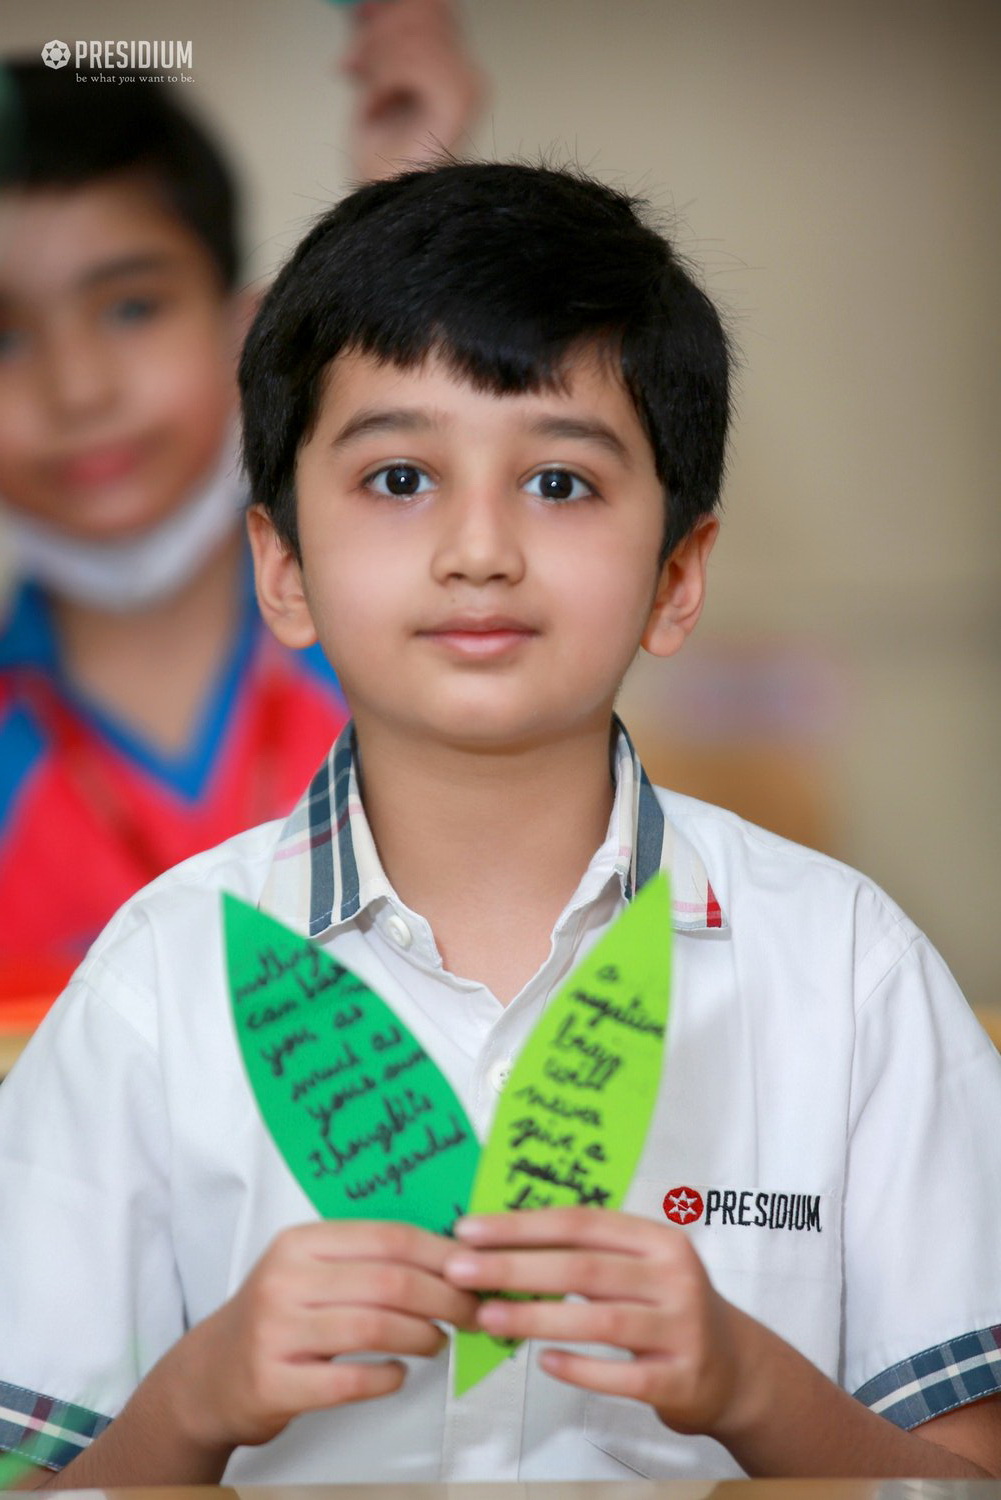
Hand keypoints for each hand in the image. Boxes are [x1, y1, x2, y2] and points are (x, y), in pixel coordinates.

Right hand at [171, 1220, 478, 1451]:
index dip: (441, 1254)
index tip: (474, 1269)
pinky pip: (351, 1380)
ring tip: (438, 1341)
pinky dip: (388, 1377)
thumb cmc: (276, 1317)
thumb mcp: (308, 1269)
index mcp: (300, 1243)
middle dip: (445, 1298)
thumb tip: (448, 1254)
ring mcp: (277, 1332)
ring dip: (423, 1336)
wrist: (209, 1375)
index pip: (389, 1238)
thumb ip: (364, 1258)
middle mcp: (285, 1280)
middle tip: (471, 1312)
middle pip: (390, 1282)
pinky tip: (399, 1373)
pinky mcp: (275, 1382)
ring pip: (375, 1327)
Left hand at [341, 0, 486, 181]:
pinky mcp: (459, 101)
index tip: (360, 17)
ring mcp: (466, 86)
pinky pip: (416, 60)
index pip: (433, 9)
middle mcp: (465, 74)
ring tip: (366, 89)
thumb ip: (377, 43)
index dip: (393, 10)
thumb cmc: (380, 166)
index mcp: (449, 68)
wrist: (386, 209)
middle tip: (355, 61)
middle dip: (379, 30)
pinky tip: (377, 104)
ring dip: (378, 56)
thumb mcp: (371, 84)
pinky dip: (385, 77)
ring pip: (417, 31)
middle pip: (427, 11)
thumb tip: (367, 6)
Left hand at [446, 1207, 753, 1439]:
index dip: (522, 1225)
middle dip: (514, 1266)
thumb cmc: (667, 1308)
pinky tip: (543, 1361)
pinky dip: (579, 1368)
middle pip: (582, 1267)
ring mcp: (681, 1328)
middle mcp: (674, 1276)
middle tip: (460, 1271)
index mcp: (657, 1239)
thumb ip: (588, 1251)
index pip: (580, 1223)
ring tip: (486, 1316)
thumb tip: (503, 1241)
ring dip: (535, 1316)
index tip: (469, 1231)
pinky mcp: (680, 1377)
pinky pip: (621, 1374)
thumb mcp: (640, 1266)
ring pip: (598, 1319)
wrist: (735, 1368)